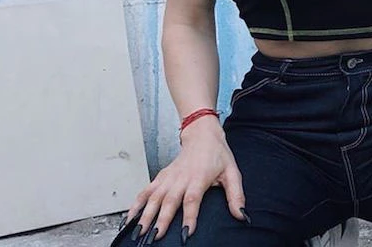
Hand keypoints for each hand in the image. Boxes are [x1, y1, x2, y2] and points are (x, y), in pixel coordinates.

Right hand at [123, 118, 246, 242]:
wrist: (202, 135)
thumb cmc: (218, 154)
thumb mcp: (232, 173)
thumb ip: (236, 195)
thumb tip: (242, 215)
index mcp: (199, 177)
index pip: (192, 199)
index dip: (189, 217)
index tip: (186, 233)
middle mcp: (181, 178)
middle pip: (169, 201)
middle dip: (161, 220)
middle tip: (155, 237)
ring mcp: (168, 177)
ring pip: (154, 198)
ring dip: (145, 215)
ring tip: (139, 232)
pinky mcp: (160, 177)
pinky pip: (145, 192)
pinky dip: (136, 205)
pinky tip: (130, 218)